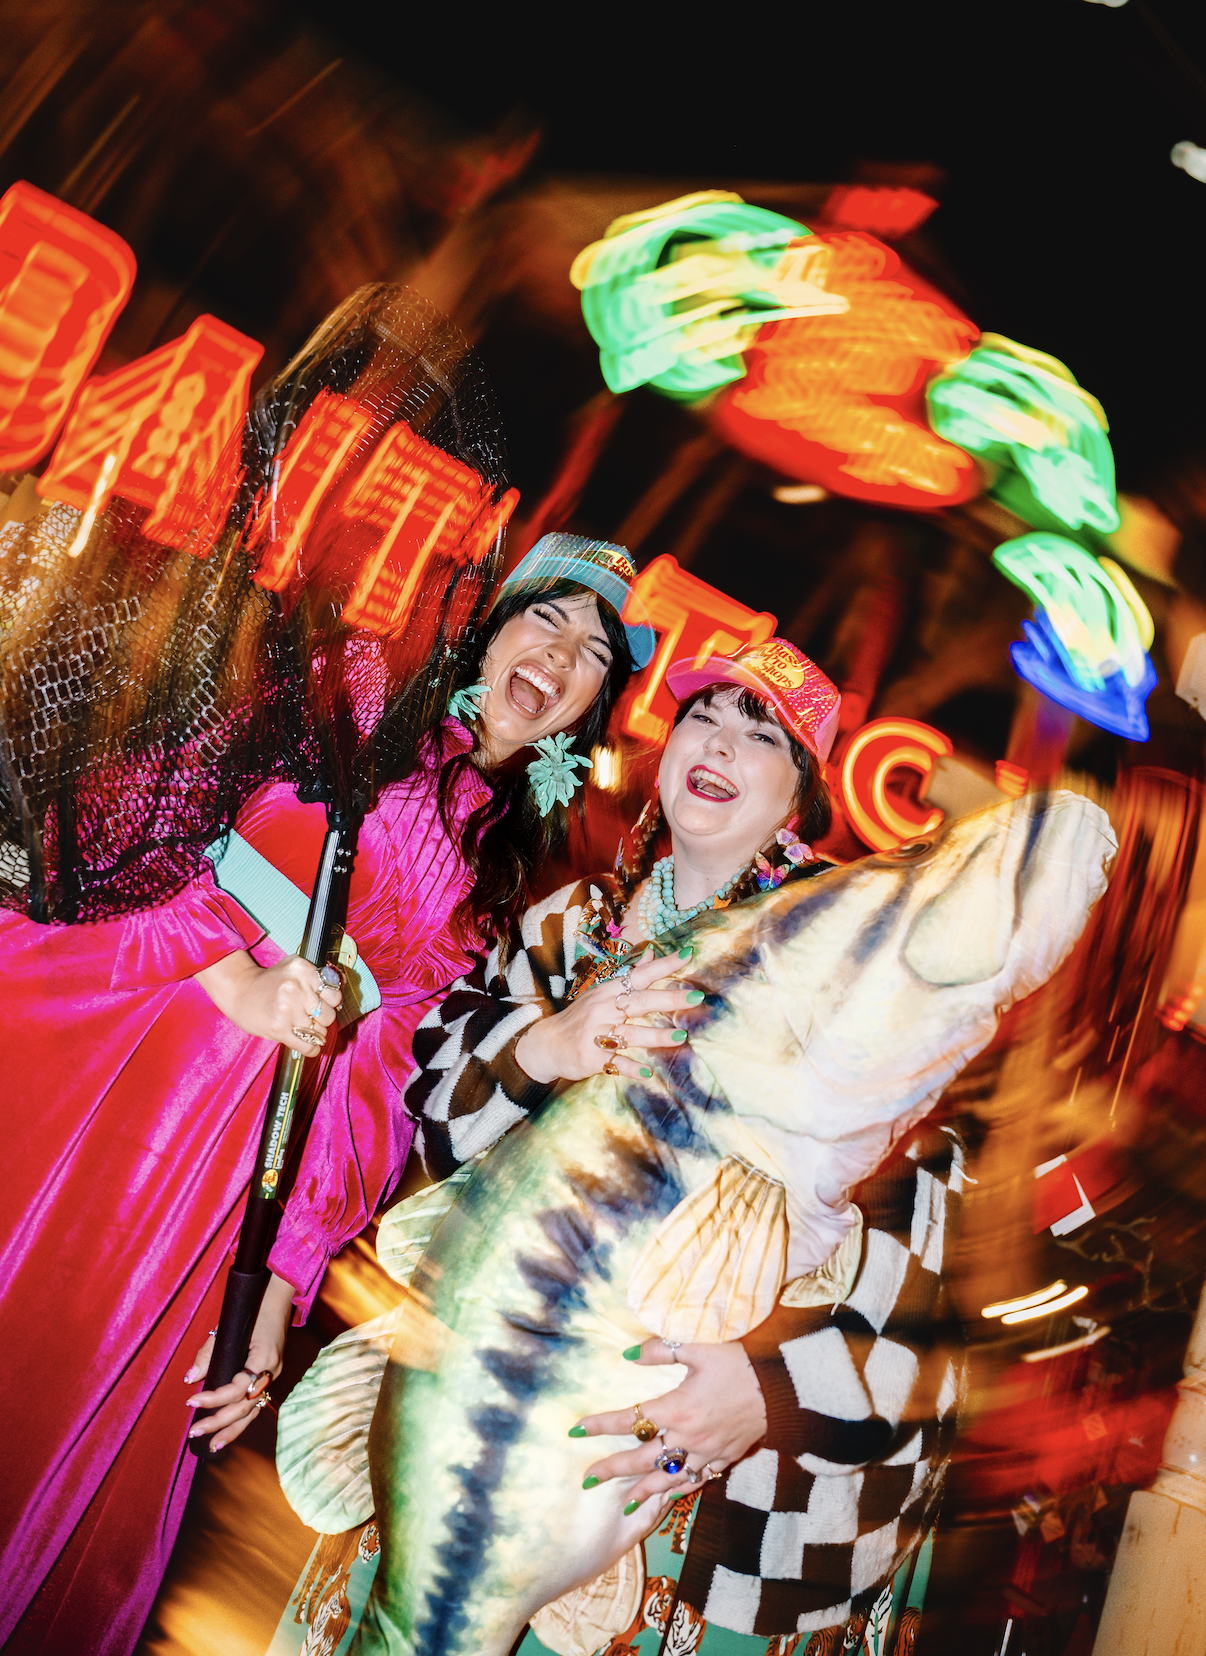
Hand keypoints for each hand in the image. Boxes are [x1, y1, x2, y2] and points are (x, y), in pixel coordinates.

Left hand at [184, 1273, 293, 1452]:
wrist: (278, 1297)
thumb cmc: (251, 1309)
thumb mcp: (227, 1328)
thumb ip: (209, 1354)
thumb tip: (192, 1378)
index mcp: (264, 1358)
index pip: (237, 1388)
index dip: (213, 1399)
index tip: (191, 1402)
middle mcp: (273, 1370)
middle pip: (246, 1406)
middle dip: (220, 1423)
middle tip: (194, 1432)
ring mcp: (275, 1374)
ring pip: (254, 1410)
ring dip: (232, 1429)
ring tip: (212, 1446)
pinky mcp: (271, 1375)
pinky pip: (256, 1403)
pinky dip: (242, 1418)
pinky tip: (228, 1430)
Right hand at [194, 952, 342, 1054]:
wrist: (239, 990)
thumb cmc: (270, 982)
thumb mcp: (293, 968)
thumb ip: (316, 978)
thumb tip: (337, 999)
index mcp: (302, 970)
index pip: (334, 995)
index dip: (331, 1003)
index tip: (324, 1005)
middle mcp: (296, 988)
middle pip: (328, 1015)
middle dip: (323, 1020)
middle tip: (312, 1018)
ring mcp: (287, 1009)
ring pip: (319, 1032)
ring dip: (315, 1034)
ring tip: (304, 1029)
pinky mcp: (279, 1029)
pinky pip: (308, 1046)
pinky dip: (312, 1049)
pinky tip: (310, 1046)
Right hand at [514, 947, 701, 1084]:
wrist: (546, 1044)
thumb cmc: (580, 1017)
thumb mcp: (602, 992)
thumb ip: (631, 975)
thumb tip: (653, 953)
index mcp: (608, 992)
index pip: (640, 975)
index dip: (664, 965)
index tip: (688, 956)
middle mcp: (603, 1010)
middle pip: (640, 1002)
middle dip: (669, 999)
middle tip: (696, 997)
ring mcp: (597, 1035)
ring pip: (631, 1034)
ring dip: (656, 1035)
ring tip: (681, 1037)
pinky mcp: (593, 1058)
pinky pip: (616, 1063)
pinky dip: (632, 1068)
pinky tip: (649, 1073)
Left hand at [573, 1338, 767, 1507]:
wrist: (781, 1386)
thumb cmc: (738, 1361)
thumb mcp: (697, 1346)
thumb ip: (660, 1350)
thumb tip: (628, 1353)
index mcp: (677, 1408)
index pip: (630, 1419)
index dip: (600, 1425)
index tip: (576, 1429)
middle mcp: (688, 1437)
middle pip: (643, 1459)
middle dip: (613, 1469)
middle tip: (588, 1479)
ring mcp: (707, 1452)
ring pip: (669, 1478)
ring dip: (644, 1491)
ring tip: (623, 1505)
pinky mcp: (725, 1458)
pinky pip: (698, 1481)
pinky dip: (680, 1491)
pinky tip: (669, 1497)